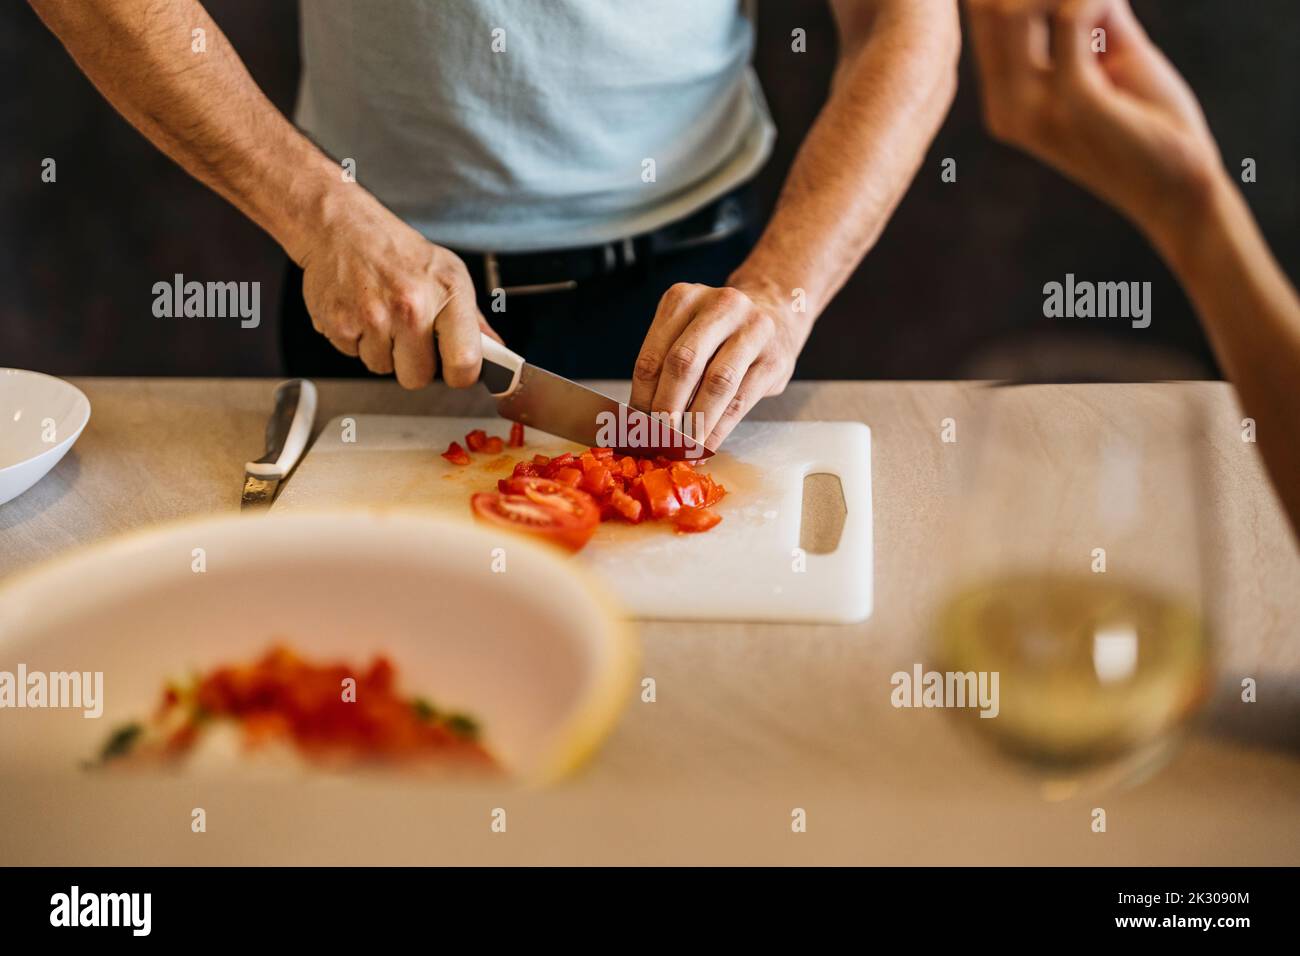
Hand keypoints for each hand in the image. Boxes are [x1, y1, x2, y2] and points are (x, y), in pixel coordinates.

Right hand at [297, 192, 499, 388]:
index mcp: (447, 292)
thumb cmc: (397, 251)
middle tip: (409, 334)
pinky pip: (355, 357)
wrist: (340, 225)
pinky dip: (357, 341)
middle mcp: (412, 305)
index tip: (456, 368)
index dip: (461, 373)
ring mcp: (373, 316)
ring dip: (383, 350)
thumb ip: (473, 319)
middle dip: (414, 363)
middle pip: (419, 378)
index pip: (465, 361)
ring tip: (382, 315)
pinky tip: (361, 312)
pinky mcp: (339, 324)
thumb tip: (498, 353)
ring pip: (384, 369)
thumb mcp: (448, 272)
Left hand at [629, 279, 809, 447]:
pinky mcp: (775, 358)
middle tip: (656, 438)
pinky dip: (719, 429)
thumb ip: (665, 367)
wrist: (776, 314)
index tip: (636, 426)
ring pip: (717, 383)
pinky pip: (741, 400)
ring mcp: (753, 329)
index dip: (642, 396)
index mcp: (684, 298)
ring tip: (681, 447)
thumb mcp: (687, 333)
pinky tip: (706, 445)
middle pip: (684, 363)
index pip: (654, 354)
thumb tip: (641, 419)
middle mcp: (721, 306)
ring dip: (695, 422)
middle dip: (666, 408)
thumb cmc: (720, 333)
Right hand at [966, 0, 1224, 243]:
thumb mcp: (1109, 59)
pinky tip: (1117, 6)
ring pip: (1014, 8)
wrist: (1177, 190)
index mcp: (1005, 101)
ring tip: (1108, 0)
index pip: (980, 16)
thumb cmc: (1148, 124)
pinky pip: (1070, 15)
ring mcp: (1034, 109)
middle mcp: (1007, 108)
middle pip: (985, 6)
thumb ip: (1089, 14)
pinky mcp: (1074, 103)